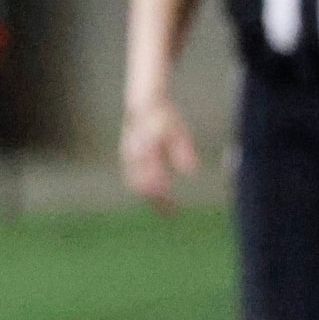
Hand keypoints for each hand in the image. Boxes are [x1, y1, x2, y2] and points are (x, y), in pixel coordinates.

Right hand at [120, 95, 198, 209]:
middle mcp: (134, 155)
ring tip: (166, 210)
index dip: (163, 196)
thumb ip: (184, 152)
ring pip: (136, 185)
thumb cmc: (165, 118)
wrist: (143, 105)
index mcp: (148, 149)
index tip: (175, 206)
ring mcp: (127, 158)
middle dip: (156, 202)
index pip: (154, 179)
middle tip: (171, 214)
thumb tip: (192, 173)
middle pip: (143, 186)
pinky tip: (159, 197)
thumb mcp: (179, 132)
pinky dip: (145, 191)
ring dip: (150, 199)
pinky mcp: (126, 160)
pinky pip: (134, 180)